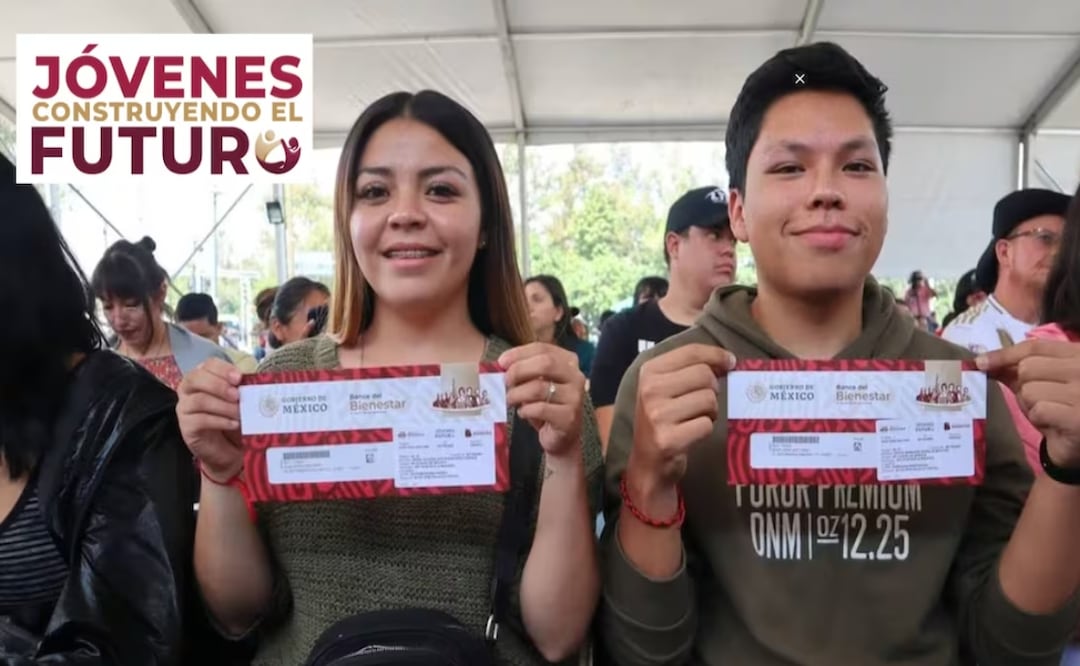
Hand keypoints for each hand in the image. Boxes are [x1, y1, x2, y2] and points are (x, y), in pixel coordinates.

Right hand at [176, 358, 243, 481]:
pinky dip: (220, 421)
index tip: (238, 377)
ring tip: (239, 413)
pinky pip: (199, 420)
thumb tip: (255, 380)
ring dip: (223, 406)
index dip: (223, 369)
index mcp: (203, 377)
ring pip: (199, 400)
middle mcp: (189, 390)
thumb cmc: (234, 419)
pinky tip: (233, 424)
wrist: (227, 449)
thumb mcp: (241, 401)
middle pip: (196, 378)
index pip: (208, 364)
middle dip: (219, 385)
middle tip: (237, 395)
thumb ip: (243, 388)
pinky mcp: (186, 427)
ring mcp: (184, 408)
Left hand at [500, 343, 585, 459]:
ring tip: (509, 400)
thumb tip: (500, 365)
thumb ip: (523, 371)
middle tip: (504, 381)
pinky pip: (540, 409)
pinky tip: (523, 413)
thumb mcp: (535, 383)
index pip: (542, 348)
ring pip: (539, 387)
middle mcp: (576, 376)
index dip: (519, 353)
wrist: (562, 437)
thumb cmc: (545, 405)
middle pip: (545, 363)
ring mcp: (575, 397)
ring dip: (517, 394)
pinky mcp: (569, 417)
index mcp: (568, 361)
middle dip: (519, 370)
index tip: (501, 362)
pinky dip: (525, 410)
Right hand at [627, 344, 734, 489]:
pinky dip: (706, 430)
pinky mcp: (668, 439)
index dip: (716, 354)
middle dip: (712, 389)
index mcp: (649, 371)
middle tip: (703, 402)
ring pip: (709, 400)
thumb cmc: (663, 419)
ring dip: (710, 411)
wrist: (647, 462)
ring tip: (694, 419)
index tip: (730, 362)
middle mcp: (650, 390)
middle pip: (704, 375)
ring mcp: (657, 415)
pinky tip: (691, 434)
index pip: (691, 351)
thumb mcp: (666, 387)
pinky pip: (706, 425)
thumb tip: (728, 360)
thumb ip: (691, 369)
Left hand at [977, 340, 1079, 465]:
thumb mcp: (1039, 383)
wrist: (1079, 444)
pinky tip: (1054, 424)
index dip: (1005, 354)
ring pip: (1029, 390)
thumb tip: (982, 361)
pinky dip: (1039, 419)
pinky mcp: (1078, 417)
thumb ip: (1015, 370)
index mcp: (1078, 354)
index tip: (980, 362)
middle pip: (1027, 367)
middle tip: (1041, 400)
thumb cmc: (1060, 409)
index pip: (1034, 346)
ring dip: (1031, 405)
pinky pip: (1039, 410)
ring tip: (1050, 413)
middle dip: (1023, 386)